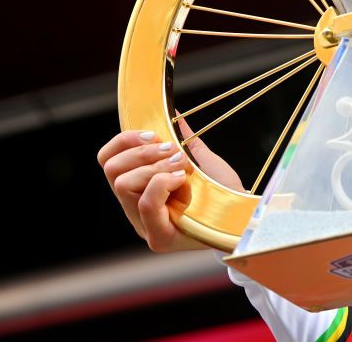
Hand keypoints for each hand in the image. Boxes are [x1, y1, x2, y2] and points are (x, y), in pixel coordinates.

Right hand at [97, 118, 244, 251]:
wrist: (244, 214)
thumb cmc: (222, 190)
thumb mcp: (200, 159)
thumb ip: (182, 139)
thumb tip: (173, 113)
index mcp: (139, 187)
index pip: (107, 160)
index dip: (123, 140)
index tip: (152, 133)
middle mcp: (135, 208)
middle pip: (111, 169)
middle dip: (142, 152)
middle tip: (173, 151)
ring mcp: (145, 225)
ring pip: (123, 184)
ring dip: (156, 167)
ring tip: (183, 167)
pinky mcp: (159, 238)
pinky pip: (146, 203)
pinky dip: (164, 183)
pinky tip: (183, 180)